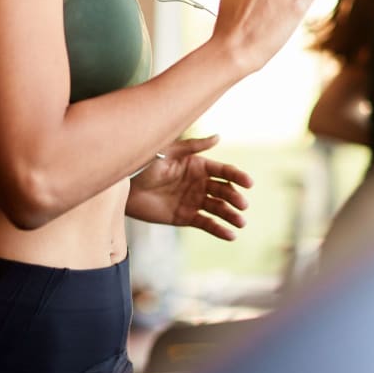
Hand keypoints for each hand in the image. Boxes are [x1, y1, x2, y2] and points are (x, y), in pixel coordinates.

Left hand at [127, 135, 252, 240]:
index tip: (249, 183)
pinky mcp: (185, 217)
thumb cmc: (144, 164)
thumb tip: (219, 136)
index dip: (237, 176)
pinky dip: (219, 230)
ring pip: (218, 208)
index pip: (223, 171)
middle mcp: (199, 183)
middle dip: (235, 197)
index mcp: (198, 165)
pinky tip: (230, 235)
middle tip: (243, 204)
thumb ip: (193, 146)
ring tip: (241, 223)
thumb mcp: (169, 151)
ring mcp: (193, 201)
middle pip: (224, 191)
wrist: (124, 187)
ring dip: (231, 215)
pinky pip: (206, 223)